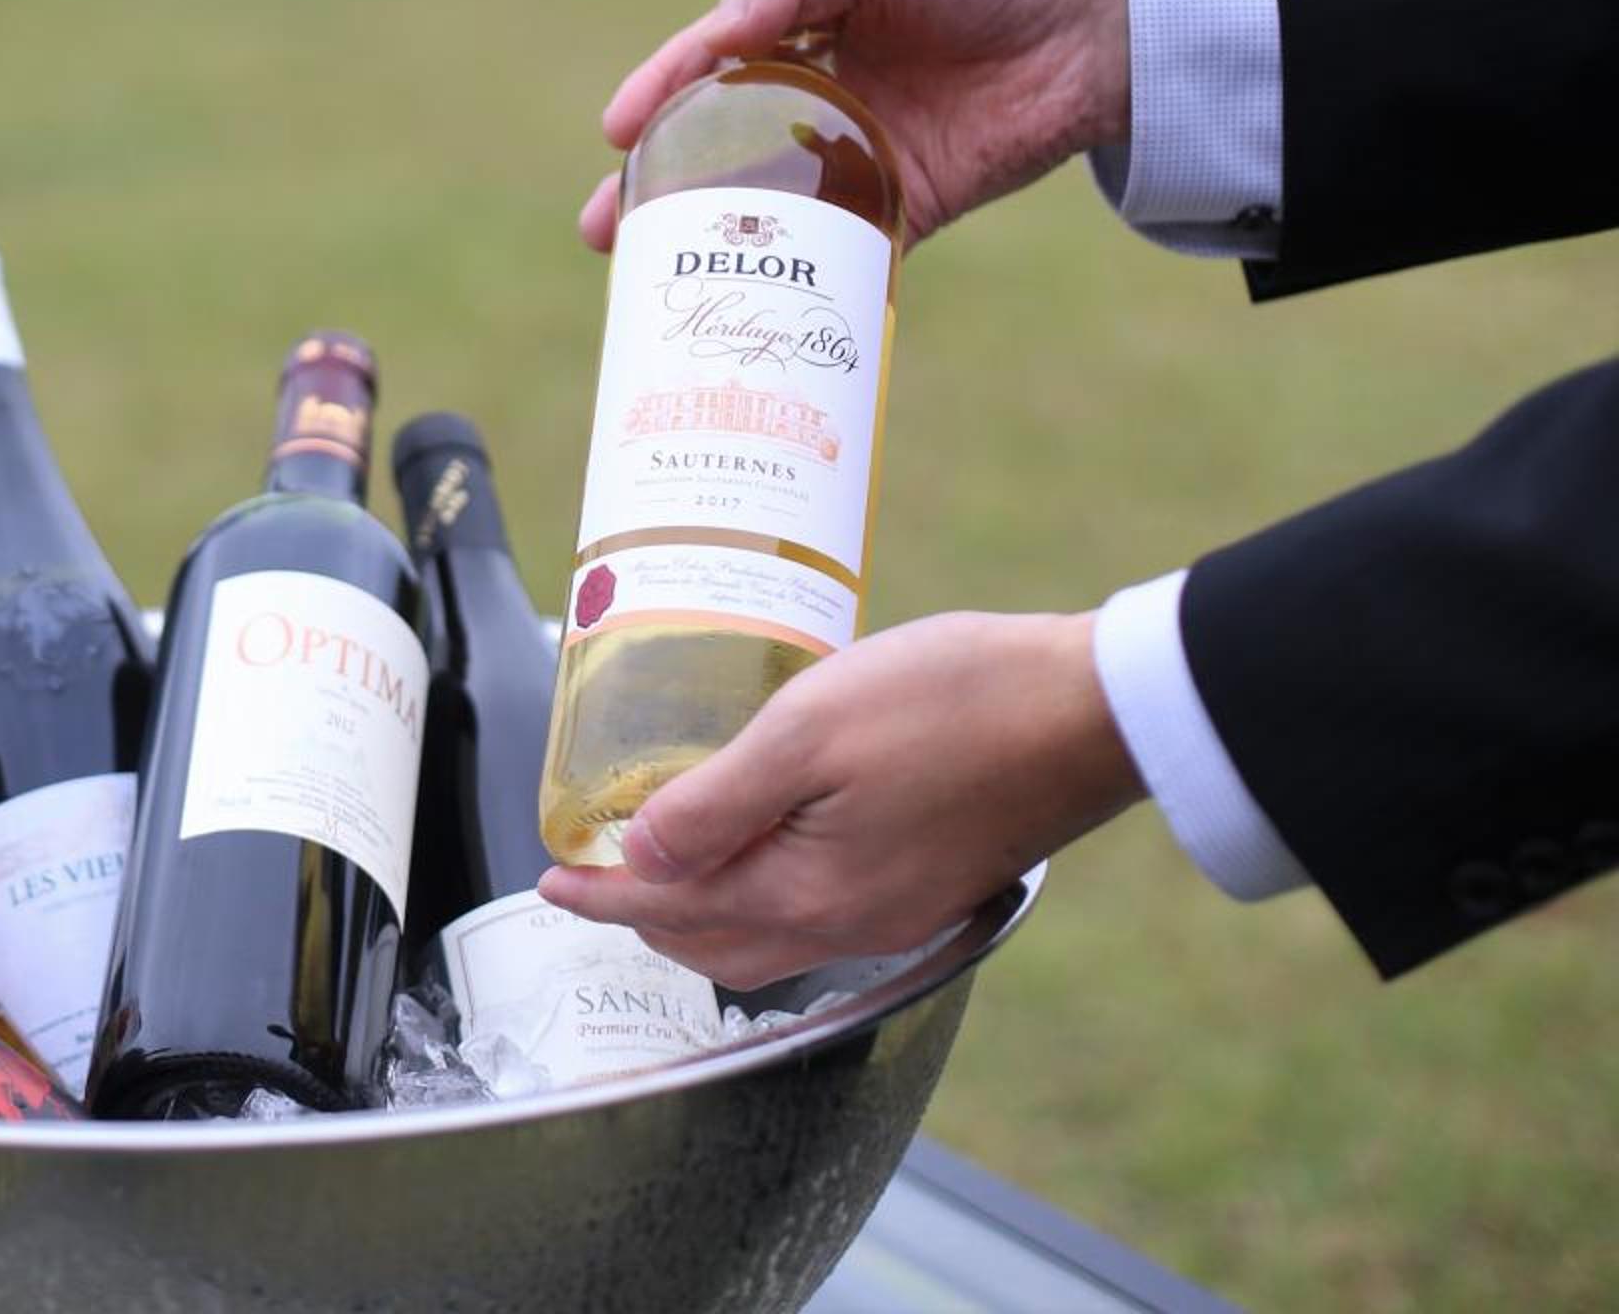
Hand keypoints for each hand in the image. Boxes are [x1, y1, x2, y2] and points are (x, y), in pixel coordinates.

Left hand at [536, 609, 1146, 989]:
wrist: (1091, 709)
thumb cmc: (955, 701)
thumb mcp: (809, 730)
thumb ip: (716, 803)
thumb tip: (638, 858)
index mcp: (809, 893)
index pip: (671, 907)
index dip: (601, 893)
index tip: (549, 881)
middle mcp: (851, 923)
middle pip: (713, 941)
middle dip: (642, 914)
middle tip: (591, 876)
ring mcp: (897, 910)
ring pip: (766, 937)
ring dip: (699, 911)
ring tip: (658, 869)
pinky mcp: (929, 884)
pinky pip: (815, 916)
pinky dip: (759, 897)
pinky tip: (755, 852)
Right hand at [581, 0, 1129, 251]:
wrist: (1098, 25)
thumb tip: (714, 39)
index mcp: (795, 23)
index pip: (706, 64)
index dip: (658, 94)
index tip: (618, 130)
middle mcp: (813, 93)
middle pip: (714, 148)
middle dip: (654, 191)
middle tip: (604, 231)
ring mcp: (855, 155)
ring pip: (762, 207)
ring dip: (707, 242)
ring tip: (652, 275)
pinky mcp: (906, 208)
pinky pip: (840, 252)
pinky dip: (796, 280)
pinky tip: (752, 307)